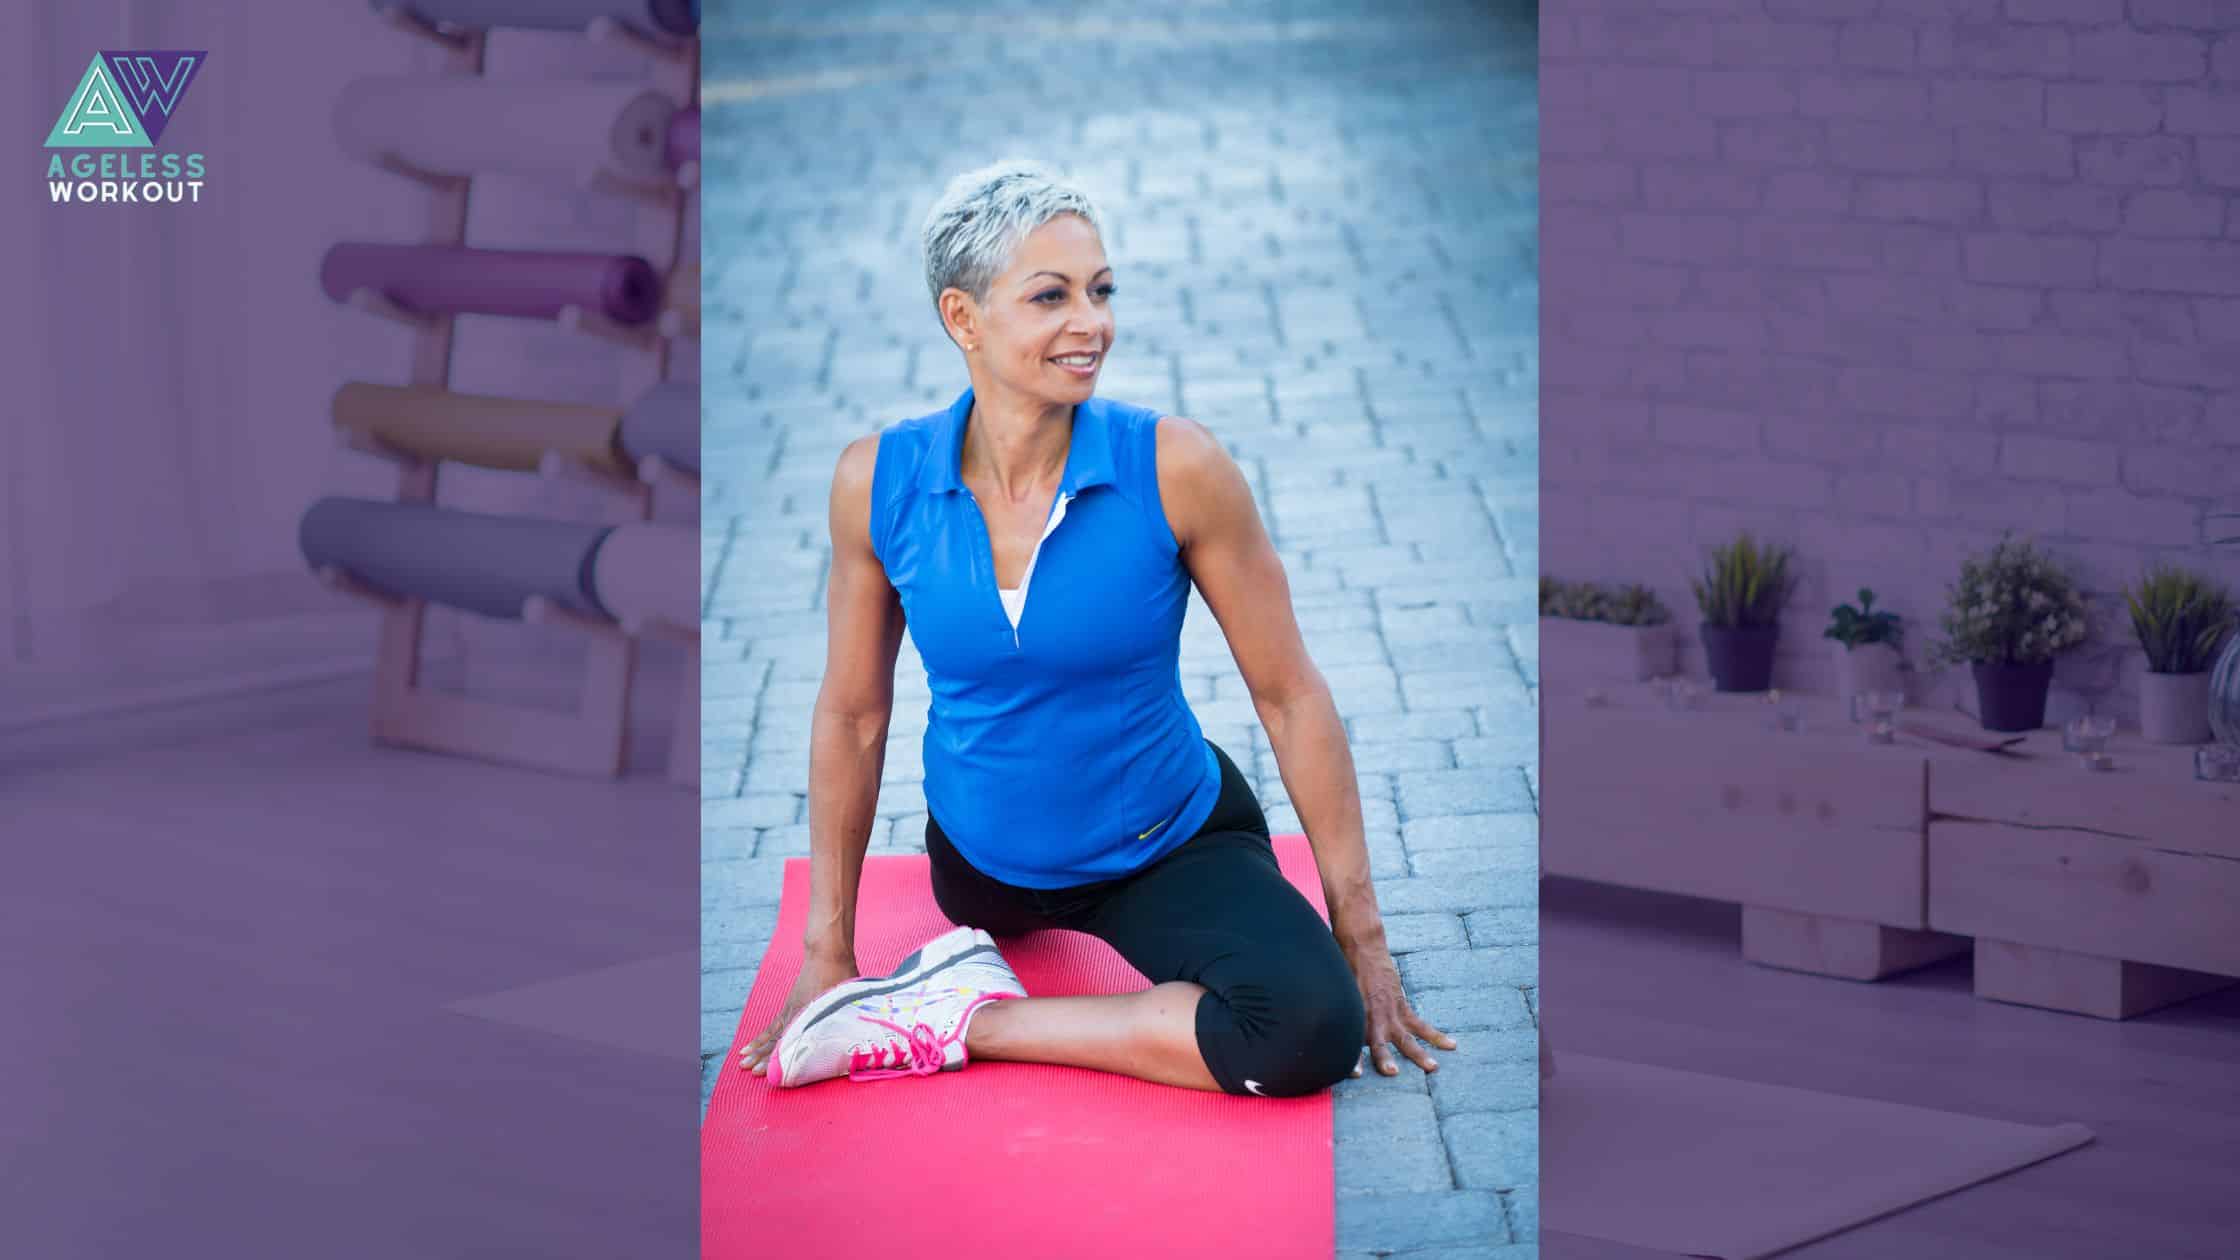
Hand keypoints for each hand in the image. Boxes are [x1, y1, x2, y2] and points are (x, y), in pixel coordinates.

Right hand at [737, 947, 858, 1075]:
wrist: (827, 953)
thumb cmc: (843, 975)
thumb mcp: (851, 1000)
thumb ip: (855, 1018)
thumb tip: (871, 1033)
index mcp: (814, 1016)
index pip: (797, 1042)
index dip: (786, 1058)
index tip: (774, 1073)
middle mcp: (799, 1016)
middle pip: (780, 1041)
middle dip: (767, 1059)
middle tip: (753, 1073)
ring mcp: (792, 1012)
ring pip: (772, 1036)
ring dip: (758, 1051)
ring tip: (743, 1065)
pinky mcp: (789, 1007)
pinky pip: (772, 1026)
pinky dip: (761, 1038)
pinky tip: (748, 1047)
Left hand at [1341, 937, 1455, 1077]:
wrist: (1361, 951)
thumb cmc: (1343, 979)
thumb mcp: (1336, 1002)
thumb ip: (1336, 1022)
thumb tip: (1323, 1042)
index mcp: (1355, 1020)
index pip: (1352, 1045)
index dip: (1353, 1061)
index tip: (1355, 1075)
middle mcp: (1373, 1019)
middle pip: (1380, 1044)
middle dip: (1385, 1059)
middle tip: (1392, 1072)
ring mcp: (1390, 1014)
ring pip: (1407, 1039)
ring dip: (1419, 1054)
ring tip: (1433, 1067)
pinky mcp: (1402, 1007)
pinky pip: (1421, 1025)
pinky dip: (1436, 1036)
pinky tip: (1451, 1044)